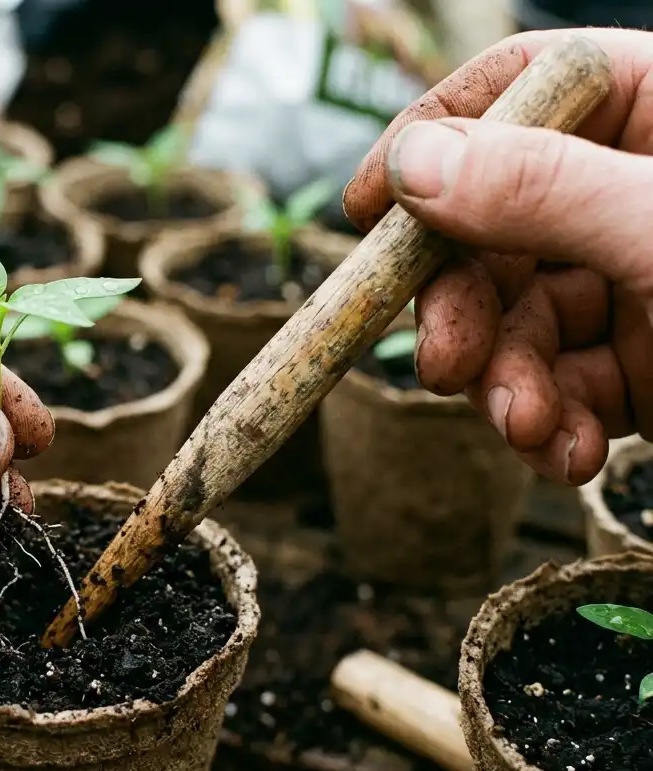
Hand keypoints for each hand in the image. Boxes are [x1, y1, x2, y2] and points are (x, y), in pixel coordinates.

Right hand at [343, 28, 652, 484]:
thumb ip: (545, 191)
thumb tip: (413, 166)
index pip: (514, 94)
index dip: (430, 142)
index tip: (367, 209)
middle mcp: (630, 195)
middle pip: (489, 227)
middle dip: (465, 304)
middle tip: (445, 361)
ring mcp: (633, 283)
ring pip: (514, 320)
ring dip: (503, 383)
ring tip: (525, 426)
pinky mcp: (643, 369)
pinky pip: (557, 387)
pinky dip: (547, 426)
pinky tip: (566, 452)